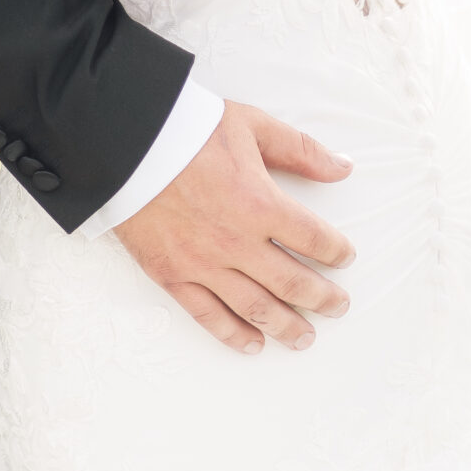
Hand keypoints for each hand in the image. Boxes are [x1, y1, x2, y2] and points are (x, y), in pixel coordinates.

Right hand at [113, 102, 354, 355]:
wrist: (125, 141)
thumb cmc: (189, 128)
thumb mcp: (252, 125)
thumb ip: (301, 150)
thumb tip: (344, 167)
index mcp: (261, 204)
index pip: (314, 239)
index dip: (336, 251)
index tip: (344, 257)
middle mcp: (238, 242)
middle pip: (293, 283)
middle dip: (322, 299)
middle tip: (338, 307)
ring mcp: (204, 264)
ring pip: (257, 309)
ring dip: (287, 327)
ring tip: (306, 338)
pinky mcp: (173, 275)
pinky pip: (208, 316)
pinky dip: (234, 335)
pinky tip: (253, 344)